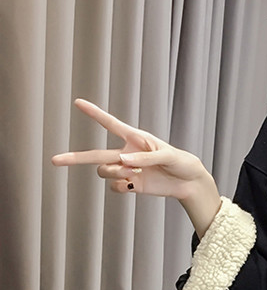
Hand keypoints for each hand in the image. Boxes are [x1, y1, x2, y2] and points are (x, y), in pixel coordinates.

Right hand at [52, 99, 220, 234]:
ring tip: (133, 173)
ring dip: (114, 173)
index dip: (95, 114)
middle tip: (54, 161)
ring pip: (104, 172)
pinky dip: (122, 187)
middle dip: (74, 157)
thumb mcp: (168, 156)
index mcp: (136, 138)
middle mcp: (126, 153)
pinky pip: (115, 187)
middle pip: (95, 155)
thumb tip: (123, 162)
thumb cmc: (181, 162)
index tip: (78, 102)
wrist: (189, 182)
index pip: (112, 124)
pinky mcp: (131, 185)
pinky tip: (135, 185)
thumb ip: (146, 157)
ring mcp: (127, 170)